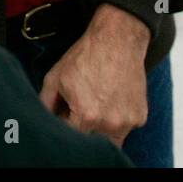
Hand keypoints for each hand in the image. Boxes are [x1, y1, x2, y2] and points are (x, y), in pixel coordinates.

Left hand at [39, 4, 149, 146]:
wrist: (118, 38)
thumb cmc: (86, 56)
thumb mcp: (55, 77)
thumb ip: (45, 104)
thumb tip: (43, 121)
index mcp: (86, 116)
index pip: (70, 138)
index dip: (65, 126)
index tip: (65, 114)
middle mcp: (109, 124)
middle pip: (90, 143)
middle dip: (83, 130)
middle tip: (81, 109)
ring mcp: (127, 122)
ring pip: (109, 141)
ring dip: (101, 130)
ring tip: (98, 104)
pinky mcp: (140, 117)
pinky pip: (125, 129)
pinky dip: (117, 120)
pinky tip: (112, 99)